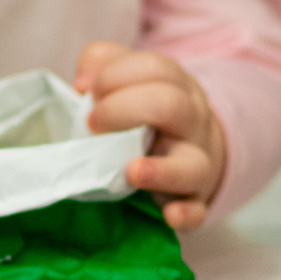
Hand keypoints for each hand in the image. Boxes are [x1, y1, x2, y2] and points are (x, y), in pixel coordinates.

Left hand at [74, 43, 226, 231]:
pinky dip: (186, 214)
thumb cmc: (149, 111)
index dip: (117, 75)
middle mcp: (192, 121)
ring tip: (131, 171)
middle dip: (128, 108)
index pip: (156, 68)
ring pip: (193, 164)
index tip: (89, 90)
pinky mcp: (195, 199)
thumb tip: (82, 84)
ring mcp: (197, 161)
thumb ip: (103, 64)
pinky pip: (197, 209)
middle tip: (93, 123)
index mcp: (176, 85)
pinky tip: (169, 215)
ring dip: (162, 170)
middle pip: (172, 106)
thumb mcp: (131, 77)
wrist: (195, 148)